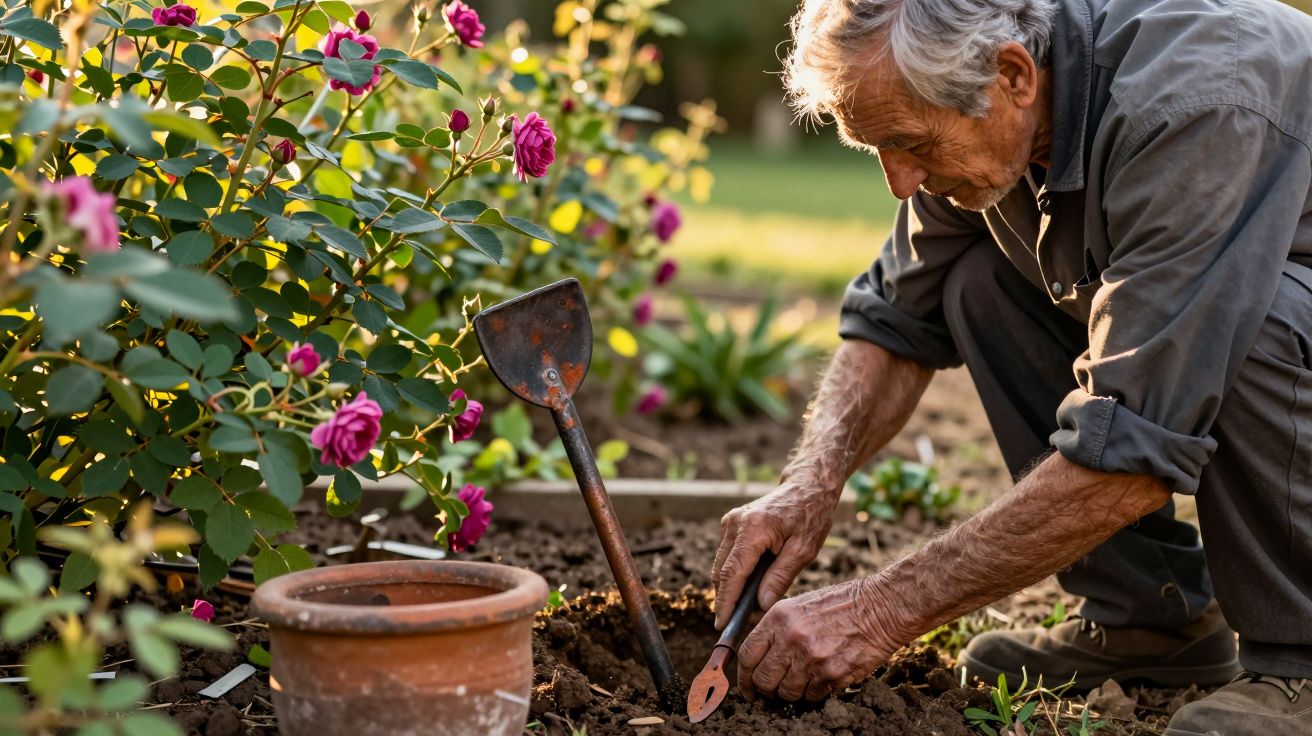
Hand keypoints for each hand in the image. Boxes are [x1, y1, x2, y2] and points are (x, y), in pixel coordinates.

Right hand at [710, 476, 838, 629]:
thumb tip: (760, 604)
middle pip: (721, 570)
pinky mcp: (732, 523)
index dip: (726, 602)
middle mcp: (735, 523)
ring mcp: (731, 521)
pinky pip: (727, 555)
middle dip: (726, 599)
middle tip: (738, 623)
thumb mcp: (803, 550)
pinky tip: (749, 587)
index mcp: (754, 528)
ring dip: (729, 587)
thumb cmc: (811, 515)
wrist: (807, 486)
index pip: (732, 573)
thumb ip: (780, 577)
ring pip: (721, 564)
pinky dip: (734, 572)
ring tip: (746, 608)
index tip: (722, 625)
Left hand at [737, 579, 900, 701]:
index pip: (747, 655)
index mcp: (778, 617)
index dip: (743, 676)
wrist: (881, 608)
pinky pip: (812, 695)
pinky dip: (813, 693)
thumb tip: (759, 656)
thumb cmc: (842, 604)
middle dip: (764, 690)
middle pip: (763, 679)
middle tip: (770, 693)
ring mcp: (811, 658)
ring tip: (800, 683)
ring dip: (790, 693)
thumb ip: (777, 629)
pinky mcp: (832, 674)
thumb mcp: (800, 605)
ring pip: (787, 692)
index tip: (747, 686)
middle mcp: (790, 638)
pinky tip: (821, 679)